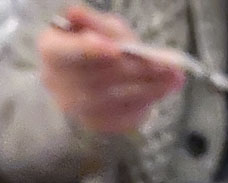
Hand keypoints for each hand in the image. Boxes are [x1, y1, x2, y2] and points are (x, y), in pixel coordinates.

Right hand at [38, 5, 184, 133]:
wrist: (88, 82)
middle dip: (135, 70)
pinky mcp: (97, 125)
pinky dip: (147, 101)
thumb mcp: (95, 27)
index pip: (64, 52)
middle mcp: (58, 84)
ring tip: (174, 76)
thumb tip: (75, 11)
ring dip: (148, 87)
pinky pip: (124, 115)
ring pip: (115, 99)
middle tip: (166, 64)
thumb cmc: (93, 47)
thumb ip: (93, 22)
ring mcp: (77, 109)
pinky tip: (165, 88)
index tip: (114, 49)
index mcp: (52, 51)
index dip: (88, 50)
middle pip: (97, 79)